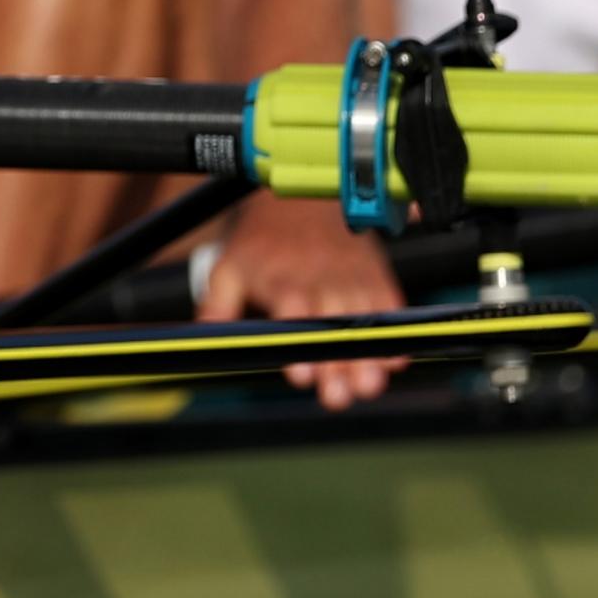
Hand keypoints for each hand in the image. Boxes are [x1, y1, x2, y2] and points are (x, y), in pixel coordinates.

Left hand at [197, 195, 407, 409]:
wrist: (304, 200)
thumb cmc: (261, 242)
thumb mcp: (228, 268)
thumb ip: (216, 306)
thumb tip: (202, 340)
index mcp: (282, 279)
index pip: (292, 312)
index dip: (298, 344)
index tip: (301, 376)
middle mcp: (320, 280)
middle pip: (332, 326)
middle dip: (337, 364)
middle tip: (338, 398)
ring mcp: (351, 279)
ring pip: (364, 321)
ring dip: (368, 357)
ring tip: (368, 388)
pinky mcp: (375, 277)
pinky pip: (390, 307)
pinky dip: (394, 335)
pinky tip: (395, 362)